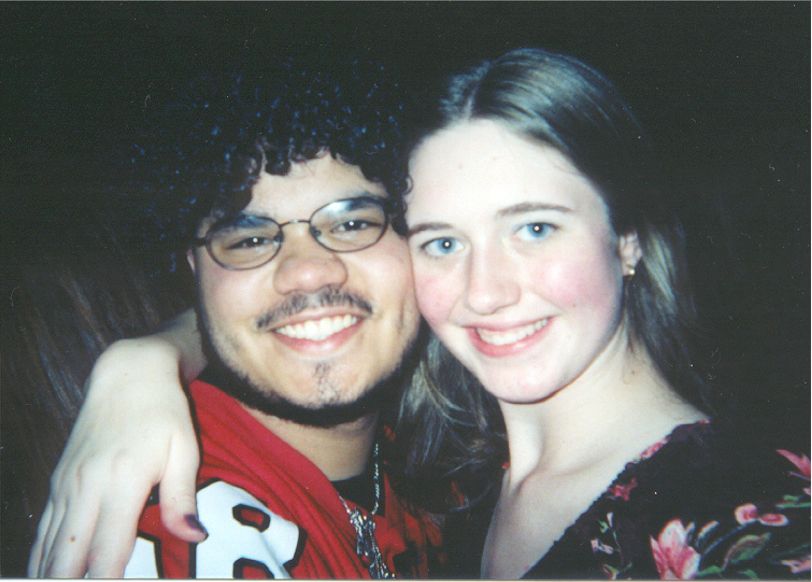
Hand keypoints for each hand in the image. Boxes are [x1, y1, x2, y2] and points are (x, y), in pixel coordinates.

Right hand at [28, 337, 204, 576]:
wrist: (128, 374)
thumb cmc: (165, 413)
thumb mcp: (185, 450)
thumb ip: (182, 498)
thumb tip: (193, 538)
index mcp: (122, 483)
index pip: (106, 552)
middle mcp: (87, 488)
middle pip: (66, 557)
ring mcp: (67, 484)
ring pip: (47, 546)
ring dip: (50, 574)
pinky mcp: (59, 480)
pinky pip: (43, 527)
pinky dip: (41, 554)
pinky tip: (44, 573)